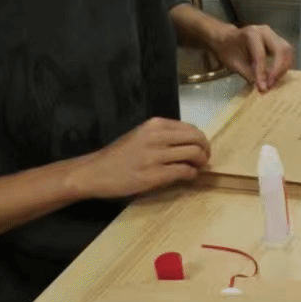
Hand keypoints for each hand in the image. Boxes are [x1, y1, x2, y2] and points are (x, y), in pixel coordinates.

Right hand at [68, 117, 210, 199]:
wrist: (95, 172)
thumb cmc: (119, 155)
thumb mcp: (141, 136)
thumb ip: (163, 136)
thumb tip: (189, 143)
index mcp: (155, 124)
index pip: (190, 128)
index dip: (201, 139)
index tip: (201, 148)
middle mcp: (157, 136)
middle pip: (196, 139)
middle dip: (205, 150)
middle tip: (204, 160)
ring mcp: (156, 156)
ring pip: (194, 154)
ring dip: (200, 163)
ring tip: (196, 168)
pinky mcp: (154, 175)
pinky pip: (184, 171)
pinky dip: (191, 174)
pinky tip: (187, 177)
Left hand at [211, 23, 294, 91]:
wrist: (227, 40)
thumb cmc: (228, 50)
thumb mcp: (234, 64)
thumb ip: (249, 74)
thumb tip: (263, 87)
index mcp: (252, 34)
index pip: (261, 55)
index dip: (262, 73)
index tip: (262, 87)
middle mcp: (266, 31)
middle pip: (281, 50)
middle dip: (278, 70)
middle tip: (271, 84)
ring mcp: (273, 35)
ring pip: (287, 51)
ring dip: (284, 68)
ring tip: (274, 81)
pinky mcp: (278, 41)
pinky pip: (287, 53)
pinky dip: (285, 65)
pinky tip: (277, 75)